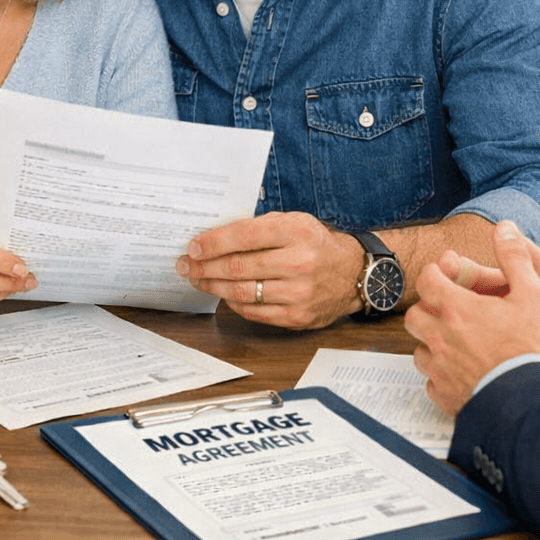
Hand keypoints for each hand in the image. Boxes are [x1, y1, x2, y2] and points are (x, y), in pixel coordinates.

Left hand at [176, 211, 364, 329]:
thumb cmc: (317, 244)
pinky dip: (234, 303)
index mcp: (297, 231)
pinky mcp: (297, 316)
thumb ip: (260, 228)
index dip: (213, 243)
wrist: (354, 274)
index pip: (244, 236)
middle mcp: (299, 262)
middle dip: (205, 266)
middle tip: (186, 266)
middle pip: (239, 266)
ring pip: (243, 292)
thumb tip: (215, 238)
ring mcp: (299, 293)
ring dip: (214, 286)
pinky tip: (223, 294)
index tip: (193, 247)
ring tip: (199, 280)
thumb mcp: (295, 223)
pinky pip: (254, 312)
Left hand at [406, 221, 539, 414]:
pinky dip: (441, 375)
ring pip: (419, 350)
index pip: (428, 280)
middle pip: (415, 315)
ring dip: (432, 344)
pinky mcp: (446, 395)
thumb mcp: (533, 293)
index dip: (436, 274)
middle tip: (448, 312)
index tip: (447, 276)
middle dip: (427, 309)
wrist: (528, 400)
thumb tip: (505, 229)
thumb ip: (516, 258)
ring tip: (455, 344)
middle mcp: (440, 337)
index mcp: (456, 308)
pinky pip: (432, 381)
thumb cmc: (530, 348)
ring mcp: (440, 368)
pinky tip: (460, 373)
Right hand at [438, 239, 539, 384]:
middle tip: (437, 302)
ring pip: (456, 338)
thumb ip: (524, 254)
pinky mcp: (503, 367)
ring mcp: (496, 342)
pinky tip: (457, 362)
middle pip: (452, 306)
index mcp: (501, 287)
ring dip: (445, 334)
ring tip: (443, 332)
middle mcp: (493, 314)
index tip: (446, 267)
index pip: (464, 276)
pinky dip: (459, 364)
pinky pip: (472, 368)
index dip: (450, 271)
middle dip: (439, 302)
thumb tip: (503, 225)